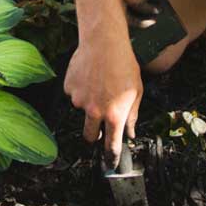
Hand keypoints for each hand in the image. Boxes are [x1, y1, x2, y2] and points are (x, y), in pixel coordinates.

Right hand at [64, 36, 142, 168]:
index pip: (111, 145)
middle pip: (89, 135)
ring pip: (81, 110)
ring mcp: (79, 100)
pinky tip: (88, 76)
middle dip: (93, 135)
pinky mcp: (68, 88)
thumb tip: (129, 132)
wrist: (103, 42)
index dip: (111, 157)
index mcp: (114, 115)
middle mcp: (94, 111)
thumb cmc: (124, 65)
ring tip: (97, 83)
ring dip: (88, 104)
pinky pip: (73, 94)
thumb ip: (132, 115)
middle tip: (98, 124)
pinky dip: (79, 89)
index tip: (110, 163)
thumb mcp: (136, 92)